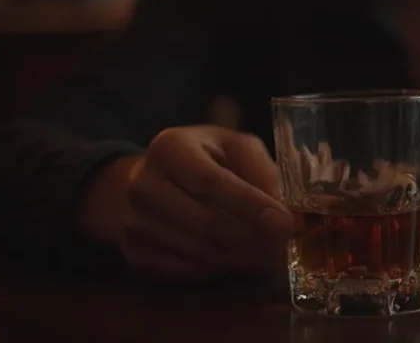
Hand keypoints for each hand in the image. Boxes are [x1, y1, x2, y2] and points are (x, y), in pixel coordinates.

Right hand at [78, 126, 292, 280]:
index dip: (249, 205)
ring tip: (272, 256)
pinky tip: (245, 262)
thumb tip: (282, 210)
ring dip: (243, 259)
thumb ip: (260, 169)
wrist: (152, 180)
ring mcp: (134, 223)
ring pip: (198, 252)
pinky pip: (187, 271)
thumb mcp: (234, 147)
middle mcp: (143, 185)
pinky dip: (222, 270)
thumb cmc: (204, 157)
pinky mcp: (136, 255)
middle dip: (252, 239)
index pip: (210, 181)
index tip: (284, 223)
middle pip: (205, 223)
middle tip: (285, 247)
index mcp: (169, 147)